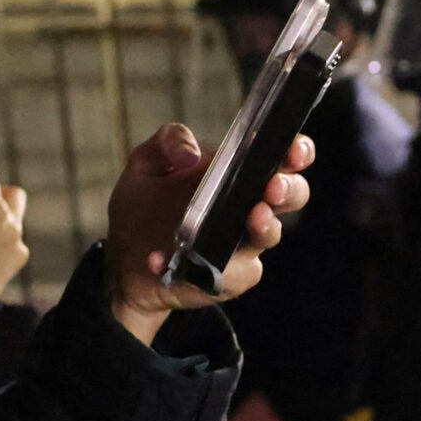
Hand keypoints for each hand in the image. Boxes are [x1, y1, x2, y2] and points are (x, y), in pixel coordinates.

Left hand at [102, 122, 315, 345]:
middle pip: (290, 196)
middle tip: (272, 187)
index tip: (293, 150)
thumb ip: (167, 142)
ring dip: (265, 227)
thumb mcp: (147, 164)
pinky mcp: (226, 278)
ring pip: (269, 236)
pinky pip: (226, 275)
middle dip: (289, 190)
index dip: (297, 152)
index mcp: (239, 174)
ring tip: (252, 216)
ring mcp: (242, 246)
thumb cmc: (144, 205)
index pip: (282, 159)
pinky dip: (197, 267)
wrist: (123, 257)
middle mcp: (249, 208)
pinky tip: (161, 259)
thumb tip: (192, 154)